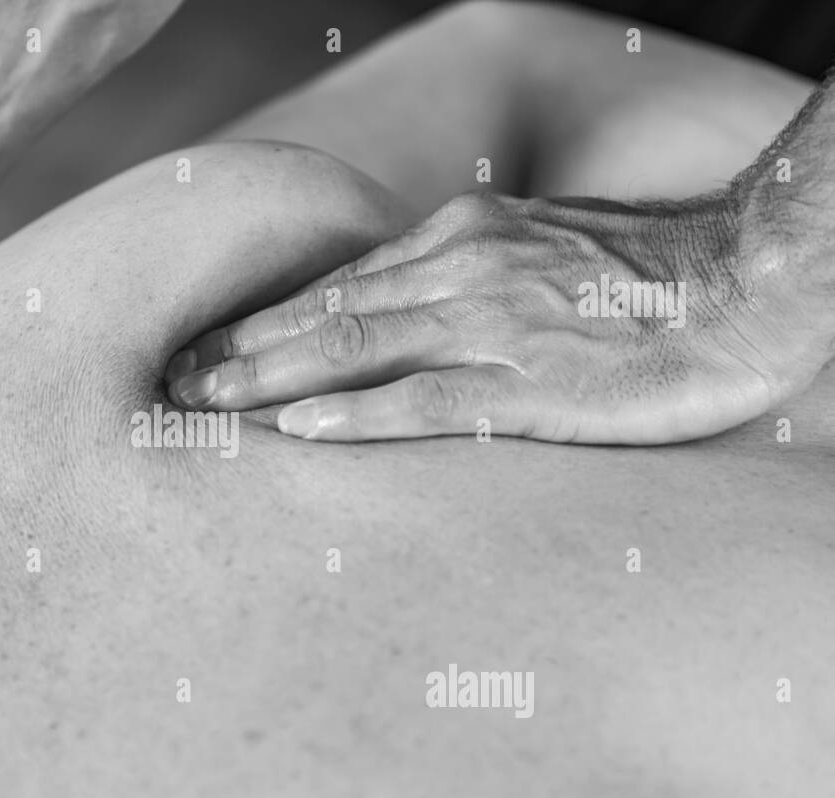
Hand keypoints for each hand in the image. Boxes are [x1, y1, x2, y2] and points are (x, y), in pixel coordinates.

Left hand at [164, 191, 833, 443]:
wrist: (748, 285)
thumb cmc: (648, 279)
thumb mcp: (543, 250)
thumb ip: (475, 272)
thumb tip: (413, 306)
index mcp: (464, 238)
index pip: (340, 280)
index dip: (268, 316)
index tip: (212, 344)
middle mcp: (462, 270)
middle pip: (325, 308)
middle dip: (243, 346)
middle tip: (176, 377)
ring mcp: (491, 323)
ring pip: (353, 346)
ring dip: (271, 377)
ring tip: (205, 404)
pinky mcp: (529, 380)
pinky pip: (422, 398)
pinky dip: (353, 414)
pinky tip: (297, 431)